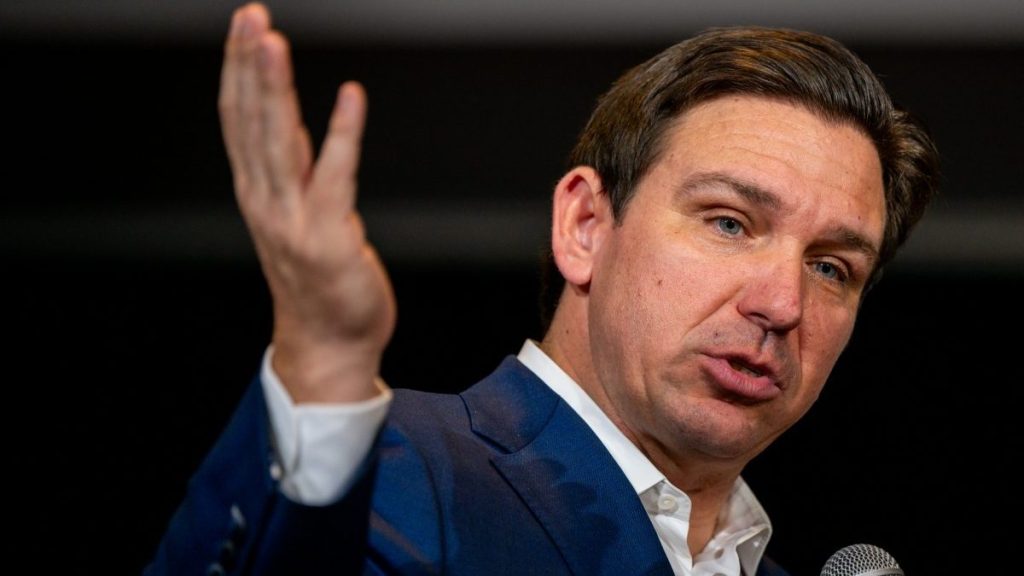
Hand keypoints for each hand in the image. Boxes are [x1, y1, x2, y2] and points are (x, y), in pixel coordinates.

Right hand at [219, 3, 395, 402]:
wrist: (329, 346)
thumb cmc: (319, 285)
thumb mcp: (299, 219)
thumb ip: (296, 173)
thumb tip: (296, 126)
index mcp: (258, 194)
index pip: (239, 121)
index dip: (238, 71)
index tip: (243, 27)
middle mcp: (266, 202)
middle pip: (251, 122)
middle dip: (248, 64)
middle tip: (249, 16)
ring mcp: (293, 221)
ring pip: (278, 142)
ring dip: (275, 88)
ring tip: (273, 41)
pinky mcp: (329, 237)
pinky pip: (336, 175)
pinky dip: (343, 134)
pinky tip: (351, 96)